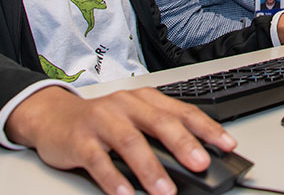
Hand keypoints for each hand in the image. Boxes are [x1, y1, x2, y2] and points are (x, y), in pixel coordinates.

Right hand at [5, 86, 235, 194]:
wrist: (56, 116)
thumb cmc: (103, 121)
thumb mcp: (135, 121)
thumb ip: (161, 135)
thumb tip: (196, 160)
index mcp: (145, 99)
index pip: (182, 111)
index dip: (206, 127)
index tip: (227, 145)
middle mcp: (126, 105)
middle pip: (159, 123)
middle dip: (183, 144)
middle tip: (201, 164)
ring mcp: (103, 120)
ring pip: (130, 142)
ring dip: (150, 168)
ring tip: (165, 191)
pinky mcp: (81, 139)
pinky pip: (99, 160)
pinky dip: (114, 179)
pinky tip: (126, 194)